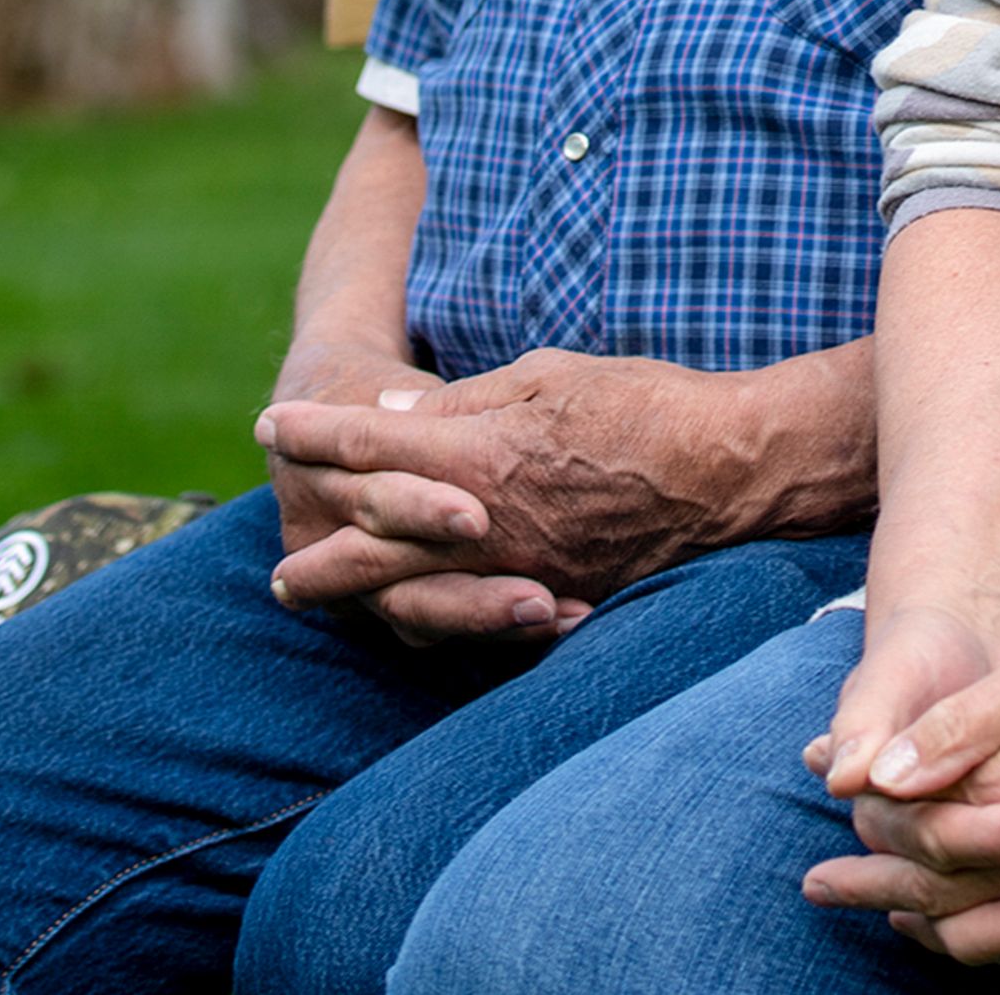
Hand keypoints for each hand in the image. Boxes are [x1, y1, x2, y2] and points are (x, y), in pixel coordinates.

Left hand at [258, 351, 760, 629]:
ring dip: (357, 595)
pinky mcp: (554, 602)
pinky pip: (477, 618)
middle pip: (373, 542)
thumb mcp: (545, 376)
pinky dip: (433, 619)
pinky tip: (410, 622)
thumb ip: (463, 404)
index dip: (315, 434)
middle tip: (276, 571)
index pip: (372, 444)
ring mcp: (518, 571)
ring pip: (414, 592)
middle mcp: (487, 524)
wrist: (731, 470)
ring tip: (314, 600)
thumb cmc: (643, 404)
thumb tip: (394, 415)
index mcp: (479, 455)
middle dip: (318, 553)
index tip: (268, 426)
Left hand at [804, 613, 999, 965]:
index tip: (826, 798)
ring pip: (985, 925)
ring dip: (927, 920)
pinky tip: (976, 924)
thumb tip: (876, 775)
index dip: (868, 812)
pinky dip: (994, 933)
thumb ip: (957, 727)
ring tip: (888, 916)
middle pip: (939, 888)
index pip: (916, 825)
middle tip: (820, 890)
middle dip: (874, 885)